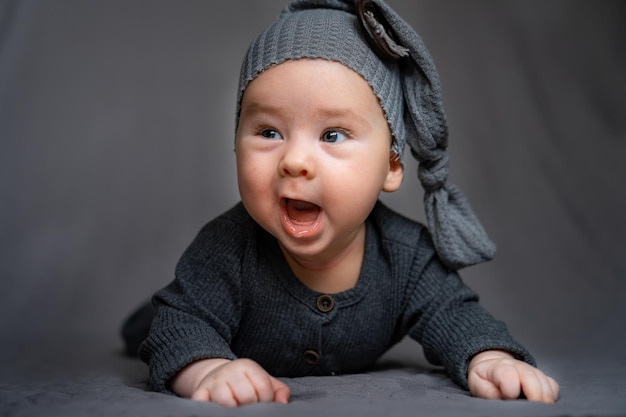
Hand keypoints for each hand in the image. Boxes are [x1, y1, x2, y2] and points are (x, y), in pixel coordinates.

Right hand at [171, 358, 290, 406]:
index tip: (262, 401)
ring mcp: (213, 382)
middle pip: (246, 396)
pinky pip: (201, 402)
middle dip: (251, 406)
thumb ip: (278, 391)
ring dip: (233, 410)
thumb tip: (283, 404)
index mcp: (247, 366)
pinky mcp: (200, 393)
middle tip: (249, 408)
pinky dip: (207, 408)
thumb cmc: (246, 383)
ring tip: (236, 410)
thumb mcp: (263, 381)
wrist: (218, 375)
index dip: (266, 400)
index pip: (263, 388)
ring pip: (225, 402)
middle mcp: (229, 371)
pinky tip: (217, 411)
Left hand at [468, 350, 558, 402]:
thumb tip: (500, 398)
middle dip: (535, 395)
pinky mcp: (543, 378)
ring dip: (545, 398)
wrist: (492, 367)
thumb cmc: (485, 379)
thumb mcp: (478, 383)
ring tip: (538, 410)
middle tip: (533, 411)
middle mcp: (519, 366)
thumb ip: (486, 391)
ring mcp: (533, 371)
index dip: (509, 389)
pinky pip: (553, 386)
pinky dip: (552, 396)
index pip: (508, 375)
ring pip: (545, 382)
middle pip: (532, 377)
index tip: (508, 397)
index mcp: (500, 367)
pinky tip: (542, 404)